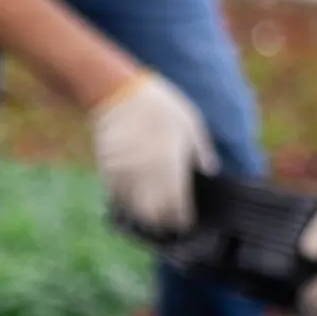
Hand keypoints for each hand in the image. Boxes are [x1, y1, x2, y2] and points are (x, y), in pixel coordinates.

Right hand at [88, 70, 215, 234]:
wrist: (118, 93)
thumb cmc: (161, 106)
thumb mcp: (191, 124)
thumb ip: (201, 151)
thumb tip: (209, 171)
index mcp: (170, 165)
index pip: (176, 206)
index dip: (181, 219)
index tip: (185, 222)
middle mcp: (146, 175)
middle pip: (152, 215)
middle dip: (161, 222)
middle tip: (168, 221)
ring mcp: (124, 174)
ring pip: (132, 209)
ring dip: (142, 213)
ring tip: (151, 213)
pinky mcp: (106, 170)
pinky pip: (115, 196)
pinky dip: (125, 201)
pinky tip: (133, 198)